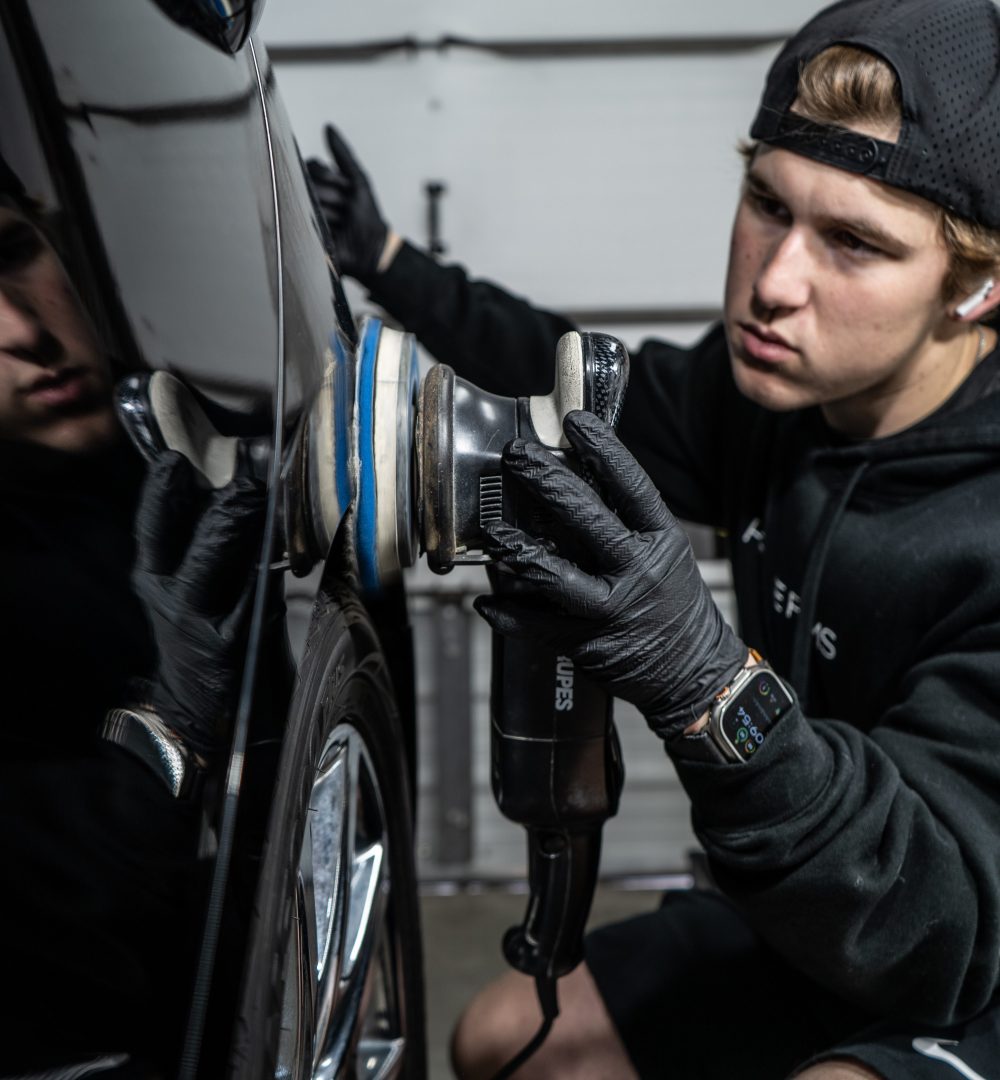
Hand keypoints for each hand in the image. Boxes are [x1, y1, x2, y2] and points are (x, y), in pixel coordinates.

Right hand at [133, 451, 266, 755]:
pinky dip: (268, 571)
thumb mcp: (190, 590)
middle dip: (215, 503)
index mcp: (154, 574)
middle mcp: (168, 594)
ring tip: (259, 500)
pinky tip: (286, 552)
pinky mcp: (230, 643)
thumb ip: (210, 547)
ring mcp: (197, 619)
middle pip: (179, 536)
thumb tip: (244, 494)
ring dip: (238, 527)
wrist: (194, 714)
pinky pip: (253, 597)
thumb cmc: (201, 637)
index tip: (176, 457)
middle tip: (243, 477)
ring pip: (213, 561)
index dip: (163, 488)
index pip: (152, 521)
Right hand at [306, 124, 388, 281]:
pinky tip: (329, 231)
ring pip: (307, 202)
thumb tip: (328, 127)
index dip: (326, 176)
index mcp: (322, 182)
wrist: (371, 248)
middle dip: (331, 196)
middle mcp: (311, 195)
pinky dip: (318, 225)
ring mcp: (306, 214)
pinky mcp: (304, 233)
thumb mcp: (358, 180)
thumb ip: (343, 154)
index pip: (311, 166)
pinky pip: (301, 222)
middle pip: (308, 183)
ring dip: (329, 214)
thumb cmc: (366, 214)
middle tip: (345, 209)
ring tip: (340, 223)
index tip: (342, 186)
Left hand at [474, 410, 746, 741]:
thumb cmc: (674, 606)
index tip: (576, 422)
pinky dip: (508, 613)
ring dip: (518, 550)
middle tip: (516, 458)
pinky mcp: (589, 644)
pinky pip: (538, 626)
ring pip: (556, 576)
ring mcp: (613, 609)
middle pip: (588, 520)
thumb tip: (577, 480)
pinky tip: (487, 599)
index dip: (604, 450)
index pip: (633, 486)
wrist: (694, 673)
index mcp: (661, 541)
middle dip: (547, 483)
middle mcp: (639, 571)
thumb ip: (626, 524)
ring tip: (493, 531)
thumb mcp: (665, 554)